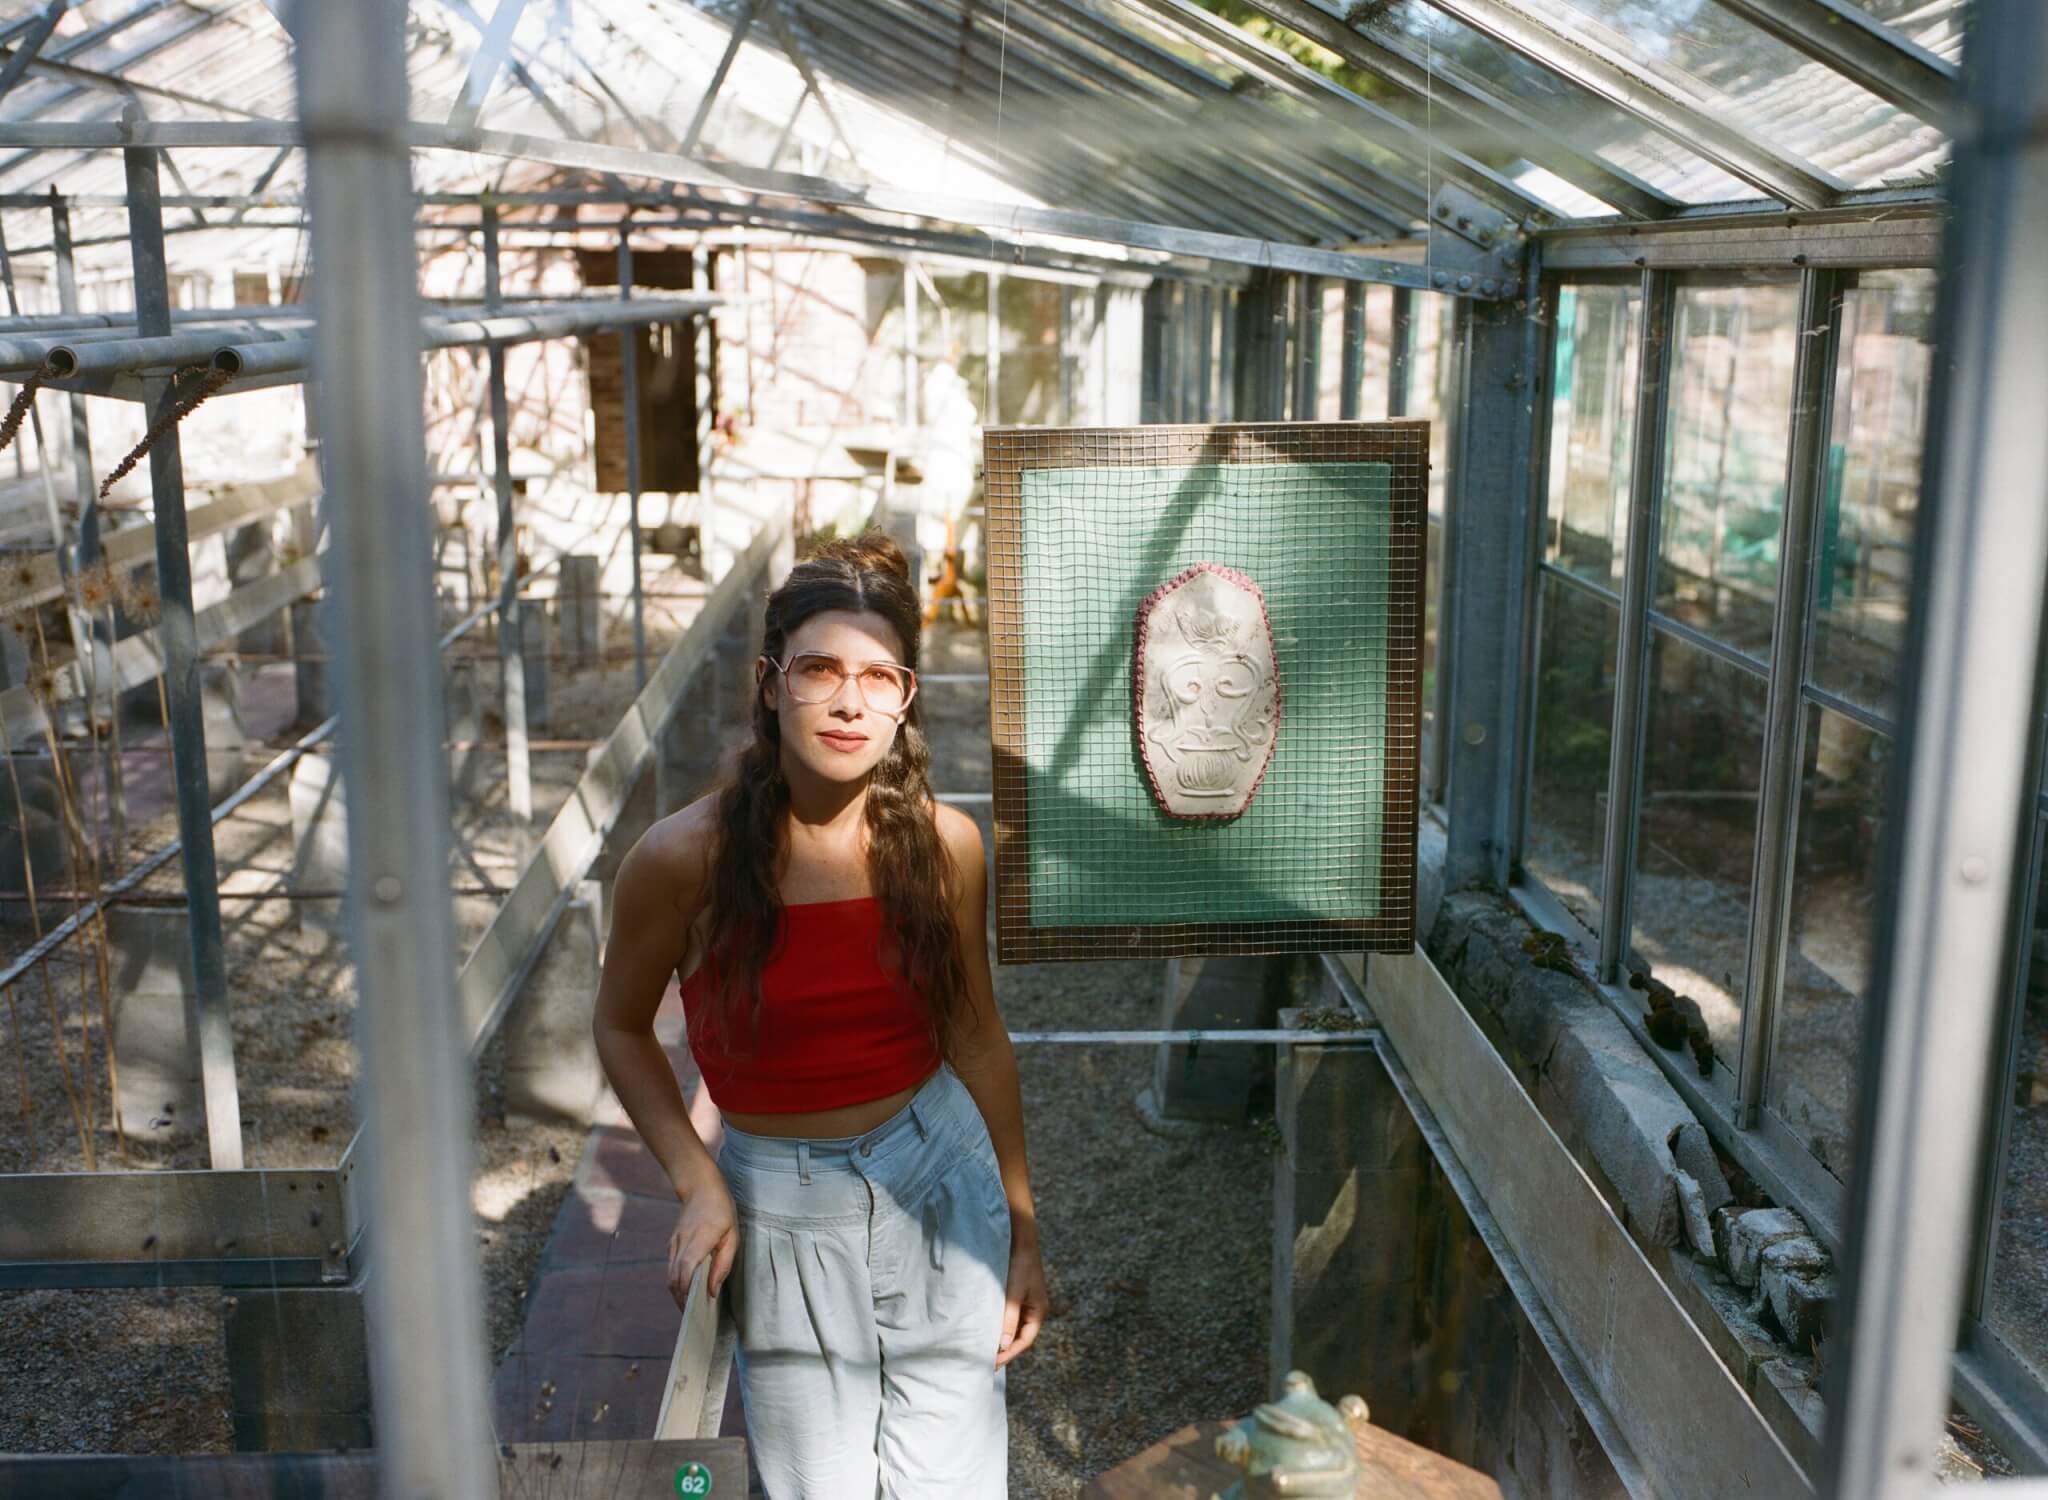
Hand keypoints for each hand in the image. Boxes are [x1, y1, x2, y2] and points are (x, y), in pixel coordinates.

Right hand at [668, 1176, 738, 1308]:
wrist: (700, 1187)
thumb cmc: (721, 1210)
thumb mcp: (732, 1235)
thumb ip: (723, 1263)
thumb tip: (712, 1291)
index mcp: (699, 1239)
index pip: (686, 1269)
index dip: (687, 1291)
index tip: (695, 1309)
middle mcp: (681, 1243)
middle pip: (674, 1279)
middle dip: (682, 1301)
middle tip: (694, 1318)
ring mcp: (673, 1244)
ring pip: (669, 1277)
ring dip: (678, 1294)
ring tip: (692, 1308)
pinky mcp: (671, 1245)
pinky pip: (671, 1269)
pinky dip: (677, 1283)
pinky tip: (688, 1291)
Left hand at [997, 1234, 1048, 1367]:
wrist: (1020, 1239)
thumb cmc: (1019, 1266)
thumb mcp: (1013, 1294)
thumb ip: (1008, 1319)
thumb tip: (1003, 1346)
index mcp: (1039, 1312)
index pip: (1025, 1341)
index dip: (1009, 1353)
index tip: (993, 1363)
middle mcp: (1033, 1310)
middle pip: (1019, 1337)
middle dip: (1004, 1349)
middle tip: (985, 1361)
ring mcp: (1024, 1303)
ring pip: (1012, 1327)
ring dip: (1000, 1338)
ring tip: (983, 1348)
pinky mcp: (1015, 1295)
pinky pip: (1007, 1316)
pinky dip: (998, 1325)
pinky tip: (985, 1328)